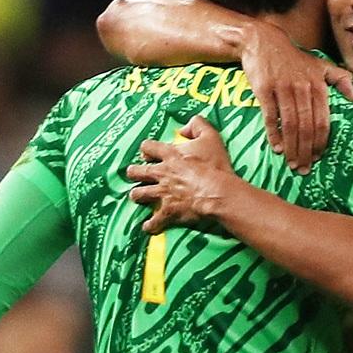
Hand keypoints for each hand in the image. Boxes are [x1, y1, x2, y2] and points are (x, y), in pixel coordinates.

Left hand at [127, 116, 240, 233]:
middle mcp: (161, 173)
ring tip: (137, 196)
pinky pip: (153, 221)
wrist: (218, 192)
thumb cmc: (215, 165)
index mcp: (170, 155)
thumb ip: (197, 125)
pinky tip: (148, 227)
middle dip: (134, 173)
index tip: (148, 154)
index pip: (148, 147)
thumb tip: (183, 128)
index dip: (146, 150)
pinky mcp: (168, 211)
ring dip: (137, 195)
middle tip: (135, 174)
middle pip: (136, 172)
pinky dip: (150, 225)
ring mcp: (162, 193)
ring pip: (138, 194)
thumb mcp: (210, 136)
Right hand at [242, 22, 352, 173]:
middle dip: (306, 151)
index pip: (323, 120)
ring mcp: (283, 88)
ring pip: (290, 125)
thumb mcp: (320, 64)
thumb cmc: (294, 59)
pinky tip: (277, 148)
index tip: (318, 158)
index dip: (321, 142)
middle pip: (307, 127)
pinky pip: (270, 117)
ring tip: (291, 163)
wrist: (263, 42)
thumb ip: (340, 79)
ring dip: (291, 147)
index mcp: (318, 85)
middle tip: (304, 169)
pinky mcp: (264, 89)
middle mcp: (303, 88)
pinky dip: (274, 134)